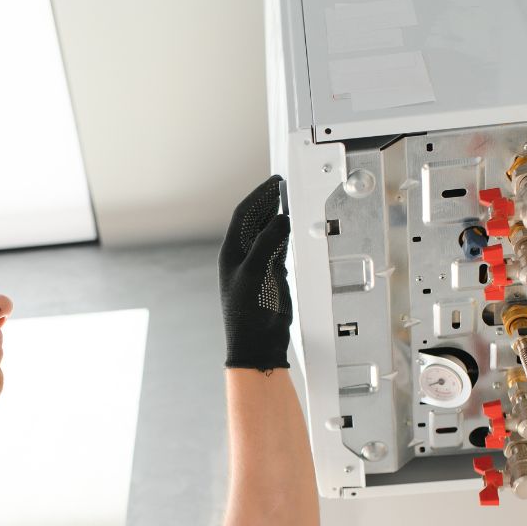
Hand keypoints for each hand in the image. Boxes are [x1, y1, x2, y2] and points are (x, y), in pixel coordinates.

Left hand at [217, 174, 292, 370]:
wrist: (258, 342)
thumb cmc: (248, 313)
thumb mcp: (255, 272)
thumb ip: (268, 243)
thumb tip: (282, 219)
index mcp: (232, 252)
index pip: (244, 214)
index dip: (258, 196)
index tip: (274, 182)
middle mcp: (243, 256)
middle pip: (256, 220)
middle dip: (269, 201)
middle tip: (284, 185)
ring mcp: (258, 265)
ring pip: (268, 232)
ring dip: (278, 215)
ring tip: (291, 199)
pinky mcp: (272, 275)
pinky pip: (280, 247)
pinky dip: (287, 234)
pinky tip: (294, 225)